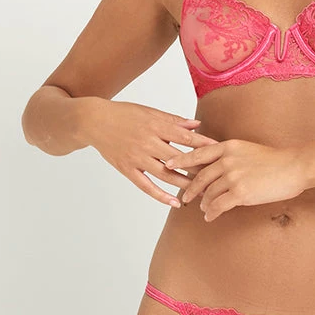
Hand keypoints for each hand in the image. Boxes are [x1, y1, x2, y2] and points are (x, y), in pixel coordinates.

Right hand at [85, 99, 218, 208]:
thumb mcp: (150, 112)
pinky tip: (175, 202)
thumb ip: (173, 121)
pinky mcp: (127, 169)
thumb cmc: (124, 114)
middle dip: (198, 168)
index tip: (220, 152)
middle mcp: (147, 143)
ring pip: (165, 174)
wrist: (94, 121)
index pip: (185, 138)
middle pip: (178, 159)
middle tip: (216, 177)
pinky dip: (160, 195)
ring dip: (184, 184)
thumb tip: (197, 125)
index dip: (203, 145)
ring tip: (201, 192)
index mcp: (155, 126)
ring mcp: (137, 158)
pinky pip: (146, 185)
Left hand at [164, 138, 308, 220]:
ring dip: (204, 203)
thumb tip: (215, 168)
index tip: (169, 164)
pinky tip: (210, 216)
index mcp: (228, 147)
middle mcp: (227, 160)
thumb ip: (230, 156)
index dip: (181, 160)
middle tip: (186, 197)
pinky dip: (212, 212)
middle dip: (190, 188)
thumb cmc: (275, 160)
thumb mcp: (248, 150)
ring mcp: (233, 177)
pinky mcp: (240, 193)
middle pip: (200, 177)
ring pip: (209, 193)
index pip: (198, 153)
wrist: (294, 167)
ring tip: (203, 208)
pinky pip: (218, 205)